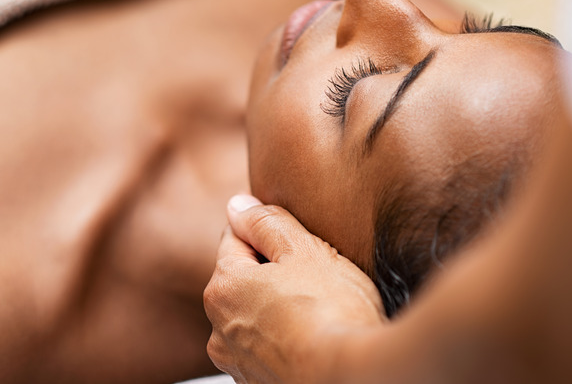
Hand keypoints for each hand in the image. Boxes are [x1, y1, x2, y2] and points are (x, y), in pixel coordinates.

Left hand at [204, 195, 385, 383]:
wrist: (352, 378)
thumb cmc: (331, 313)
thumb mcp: (304, 250)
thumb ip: (267, 222)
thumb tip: (239, 206)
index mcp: (223, 287)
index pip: (235, 238)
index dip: (268, 231)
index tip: (296, 239)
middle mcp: (219, 328)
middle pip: (245, 278)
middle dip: (274, 270)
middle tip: (315, 273)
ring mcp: (238, 361)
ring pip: (257, 314)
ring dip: (279, 305)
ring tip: (320, 307)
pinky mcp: (259, 383)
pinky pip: (270, 345)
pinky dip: (287, 336)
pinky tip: (316, 334)